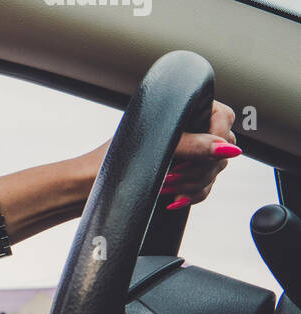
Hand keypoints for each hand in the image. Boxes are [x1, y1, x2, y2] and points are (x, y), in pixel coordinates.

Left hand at [77, 100, 238, 209]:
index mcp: (178, 112)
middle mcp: (184, 130)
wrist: (86, 186)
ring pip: (213, 171)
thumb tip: (227, 148)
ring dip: (192, 184)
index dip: (217, 137)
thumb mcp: (157, 150)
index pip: (222, 117)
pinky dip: (190, 196)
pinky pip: (203, 187)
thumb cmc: (111, 161)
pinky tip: (172, 201)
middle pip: (221, 149)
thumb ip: (194, 145)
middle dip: (200, 168)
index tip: (204, 153)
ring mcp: (183, 154)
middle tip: (172, 175)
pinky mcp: (178, 174)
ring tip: (165, 187)